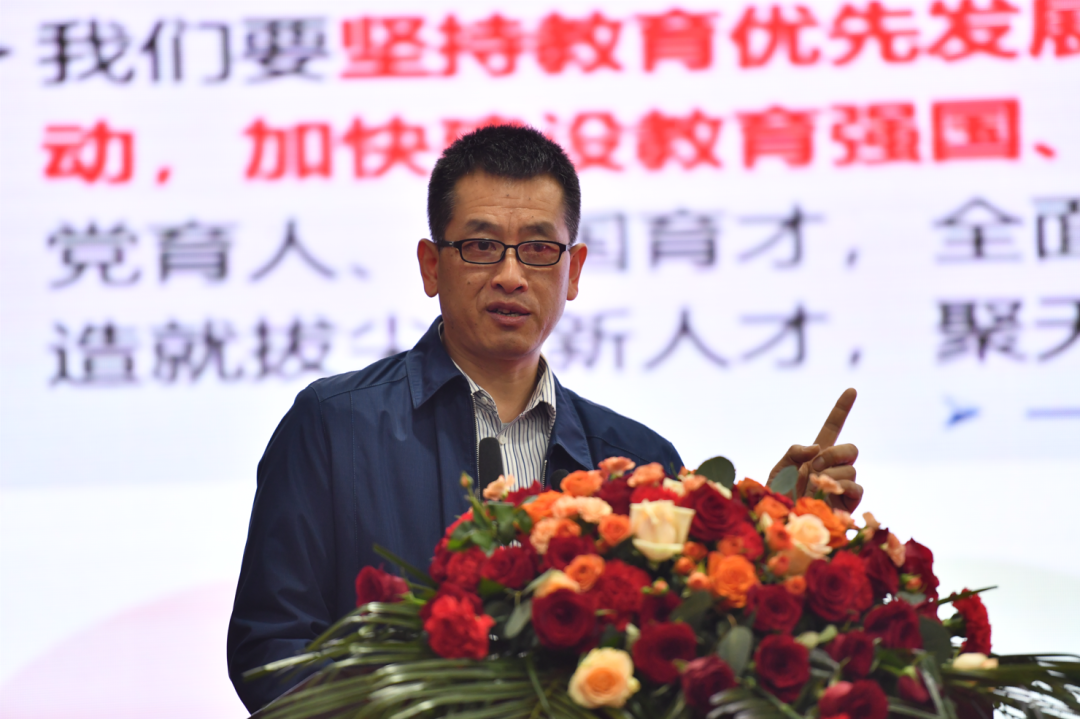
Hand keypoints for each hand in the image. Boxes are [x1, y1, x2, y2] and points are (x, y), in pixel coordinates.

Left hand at [767, 388, 862, 511]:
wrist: (781, 523)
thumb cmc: (778, 498)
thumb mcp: (778, 469)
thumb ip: (795, 451)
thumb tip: (818, 448)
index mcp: (816, 454)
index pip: (832, 427)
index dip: (841, 409)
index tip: (851, 390)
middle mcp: (833, 467)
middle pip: (850, 448)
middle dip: (833, 453)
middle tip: (814, 467)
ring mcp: (844, 484)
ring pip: (850, 468)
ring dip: (828, 476)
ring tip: (810, 489)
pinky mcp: (850, 502)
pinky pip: (856, 486)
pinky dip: (839, 487)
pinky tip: (825, 493)